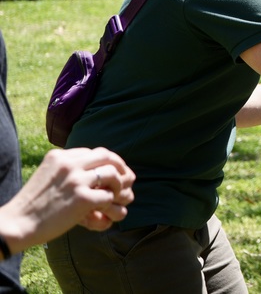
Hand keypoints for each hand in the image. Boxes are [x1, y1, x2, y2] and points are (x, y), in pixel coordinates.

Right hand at [0, 147, 134, 253]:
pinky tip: (105, 212)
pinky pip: (109, 197)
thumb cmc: (33, 205)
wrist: (17, 223)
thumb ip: (69, 170)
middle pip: (109, 157)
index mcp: (60, 156)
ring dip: (120, 186)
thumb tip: (98, 172)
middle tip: (127, 180)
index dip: (108, 163)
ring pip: (113, 174)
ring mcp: (77, 180)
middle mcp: (70, 163)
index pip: (94, 152)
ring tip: (119, 196)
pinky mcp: (83, 198)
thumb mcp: (48, 176)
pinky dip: (110, 204)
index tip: (113, 172)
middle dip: (122, 168)